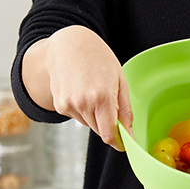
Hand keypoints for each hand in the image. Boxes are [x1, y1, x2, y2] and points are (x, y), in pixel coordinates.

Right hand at [23, 25, 132, 151]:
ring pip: (88, 124)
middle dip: (107, 124)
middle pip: (100, 131)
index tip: (123, 143)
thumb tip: (130, 135)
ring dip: (95, 116)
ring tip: (93, 92)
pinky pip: (77, 117)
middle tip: (109, 103)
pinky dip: (83, 111)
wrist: (68, 44)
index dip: (117, 143)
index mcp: (102, 97)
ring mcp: (69, 105)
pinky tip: (81, 91)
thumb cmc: (98, 58)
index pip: (109, 135)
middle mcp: (83, 103)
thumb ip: (126, 111)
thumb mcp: (120, 80)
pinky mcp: (60, 105)